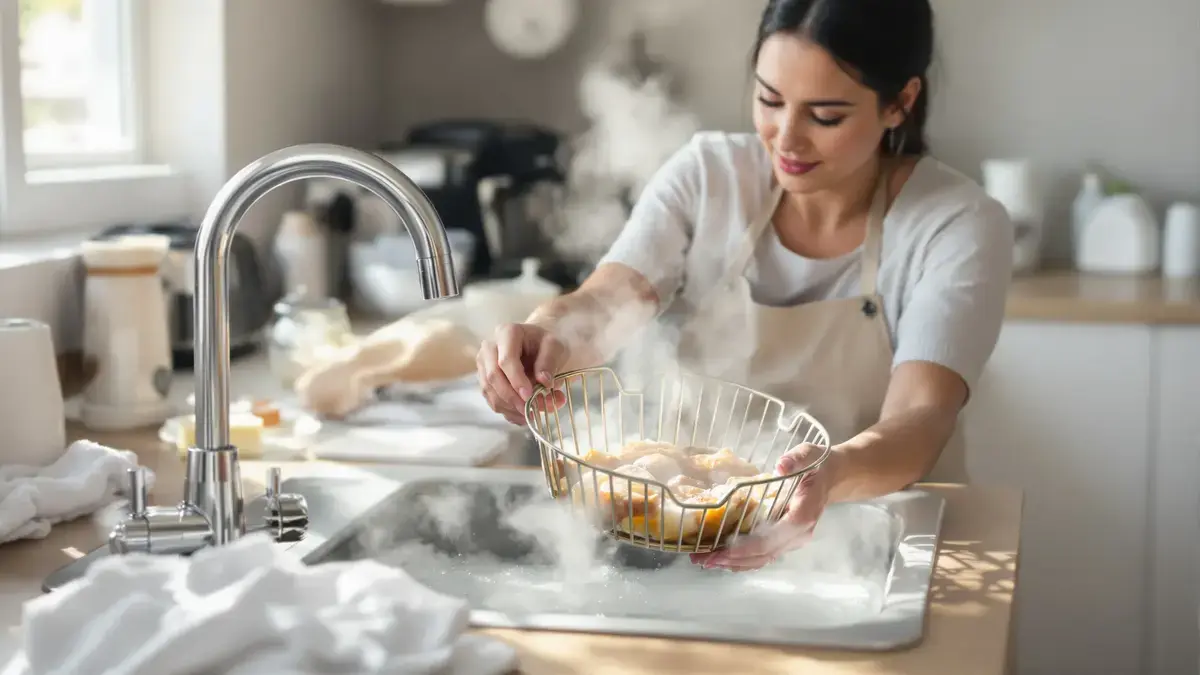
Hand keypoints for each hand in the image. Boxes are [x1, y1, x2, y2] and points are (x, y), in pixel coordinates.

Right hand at [476, 323, 568, 424]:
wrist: (538, 345)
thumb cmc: (545, 344)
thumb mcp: (554, 347)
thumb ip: (549, 362)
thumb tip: (544, 382)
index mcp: (507, 333)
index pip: (506, 360)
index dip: (516, 380)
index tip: (529, 396)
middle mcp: (489, 348)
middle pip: (492, 377)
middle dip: (512, 397)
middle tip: (531, 410)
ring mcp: (483, 365)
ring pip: (490, 391)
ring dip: (510, 407)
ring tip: (534, 413)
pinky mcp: (484, 380)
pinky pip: (492, 400)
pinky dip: (508, 411)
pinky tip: (525, 415)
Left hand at [690, 443, 835, 570]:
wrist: (832, 477)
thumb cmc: (817, 464)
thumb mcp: (807, 455)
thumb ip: (795, 460)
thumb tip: (781, 466)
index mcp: (802, 516)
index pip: (771, 539)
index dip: (745, 547)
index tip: (722, 550)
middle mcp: (799, 534)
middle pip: (763, 554)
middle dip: (732, 559)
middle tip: (703, 558)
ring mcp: (794, 540)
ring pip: (762, 559)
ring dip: (734, 563)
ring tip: (705, 560)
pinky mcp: (787, 541)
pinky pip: (764, 555)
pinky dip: (743, 559)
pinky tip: (723, 559)